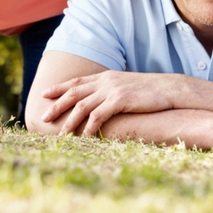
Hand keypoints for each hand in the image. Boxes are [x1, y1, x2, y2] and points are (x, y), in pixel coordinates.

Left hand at [40, 71, 178, 135]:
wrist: (169, 89)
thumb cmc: (149, 92)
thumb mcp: (126, 87)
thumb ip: (111, 91)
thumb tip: (101, 102)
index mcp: (106, 77)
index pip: (77, 81)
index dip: (59, 88)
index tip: (44, 94)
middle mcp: (106, 81)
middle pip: (74, 92)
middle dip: (57, 105)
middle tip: (42, 116)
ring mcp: (112, 89)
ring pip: (83, 105)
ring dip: (70, 120)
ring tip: (61, 134)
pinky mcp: (120, 100)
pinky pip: (99, 115)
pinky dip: (89, 127)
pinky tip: (84, 136)